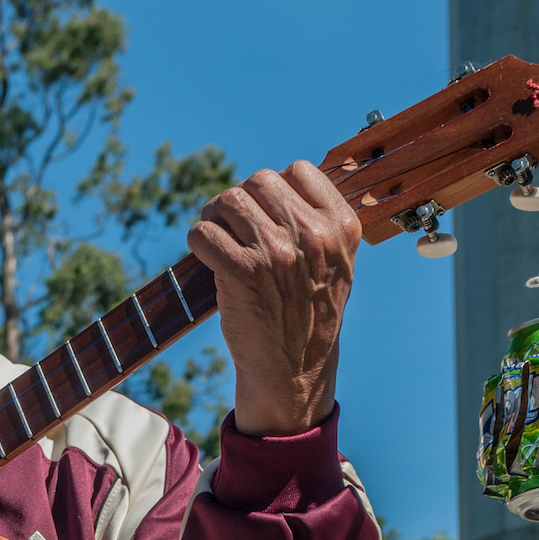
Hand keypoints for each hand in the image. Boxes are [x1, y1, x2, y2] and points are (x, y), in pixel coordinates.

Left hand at [187, 161, 361, 435]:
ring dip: (214, 217)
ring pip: (228, 201)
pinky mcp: (242, 271)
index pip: (298, 170)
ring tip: (218, 240)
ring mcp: (277, 252)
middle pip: (258, 181)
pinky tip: (207, 258)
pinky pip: (203, 232)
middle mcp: (312, 235)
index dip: (273, 187)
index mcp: (341, 227)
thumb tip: (278, 181)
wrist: (293, 369)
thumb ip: (318, 221)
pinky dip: (198, 241)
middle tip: (231, 226)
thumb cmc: (307, 312)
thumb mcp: (335, 263)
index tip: (264, 212)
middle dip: (239, 200)